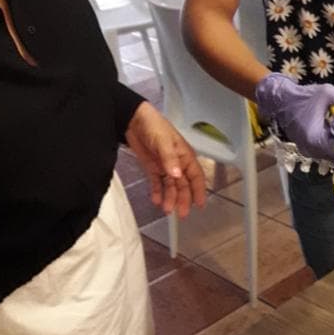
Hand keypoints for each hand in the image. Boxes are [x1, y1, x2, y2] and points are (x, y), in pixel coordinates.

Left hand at [125, 101, 206, 217]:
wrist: (133, 120)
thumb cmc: (153, 125)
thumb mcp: (163, 141)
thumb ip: (170, 159)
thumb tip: (177, 175)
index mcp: (185, 156)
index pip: (196, 177)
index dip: (199, 191)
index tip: (200, 205)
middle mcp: (177, 163)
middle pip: (184, 185)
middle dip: (183, 200)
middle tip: (180, 214)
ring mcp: (164, 166)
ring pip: (171, 187)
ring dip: (170, 198)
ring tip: (166, 209)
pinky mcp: (152, 168)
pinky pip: (157, 183)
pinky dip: (157, 192)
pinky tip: (156, 200)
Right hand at [255, 73, 333, 160]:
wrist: (282, 100)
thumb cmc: (304, 96)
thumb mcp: (328, 93)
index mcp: (315, 139)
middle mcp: (310, 149)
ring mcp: (307, 151)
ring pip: (331, 154)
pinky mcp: (306, 149)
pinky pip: (324, 150)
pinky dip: (331, 143)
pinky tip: (333, 131)